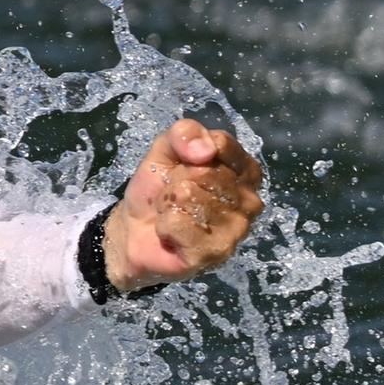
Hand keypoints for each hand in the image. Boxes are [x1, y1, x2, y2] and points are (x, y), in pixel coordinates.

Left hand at [104, 119, 264, 293]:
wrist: (133, 229)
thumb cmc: (157, 189)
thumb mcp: (164, 150)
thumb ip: (184, 133)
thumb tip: (205, 150)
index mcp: (244, 171)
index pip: (221, 144)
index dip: (189, 153)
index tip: (182, 166)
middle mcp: (250, 200)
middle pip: (205, 172)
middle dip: (176, 181)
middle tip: (172, 196)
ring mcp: (237, 228)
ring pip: (191, 197)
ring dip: (170, 204)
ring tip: (172, 213)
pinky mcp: (217, 251)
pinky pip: (181, 223)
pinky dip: (166, 225)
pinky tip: (171, 233)